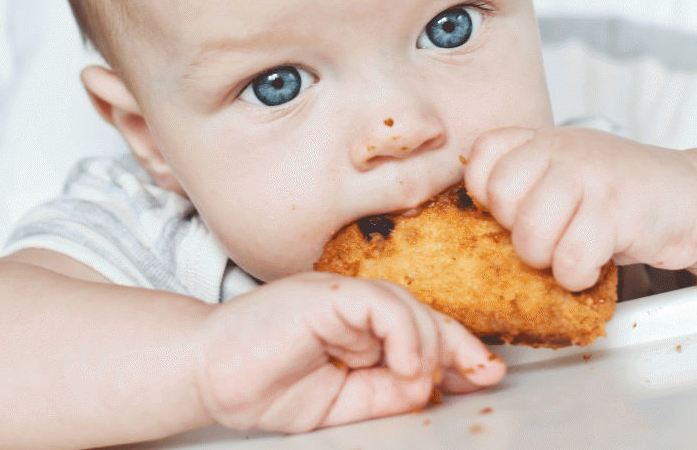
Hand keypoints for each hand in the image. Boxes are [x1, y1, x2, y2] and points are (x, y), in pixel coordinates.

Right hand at [193, 273, 504, 431]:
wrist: (207, 374)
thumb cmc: (265, 387)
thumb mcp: (343, 403)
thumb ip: (386, 393)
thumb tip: (432, 385)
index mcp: (359, 332)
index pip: (420, 333)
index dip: (457, 351)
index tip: (489, 374)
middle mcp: (354, 307)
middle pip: (421, 315)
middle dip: (457, 345)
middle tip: (485, 372)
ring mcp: (338, 295)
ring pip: (405, 305)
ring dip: (425, 344)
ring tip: (422, 378)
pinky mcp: (324, 293)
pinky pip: (378, 303)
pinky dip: (401, 331)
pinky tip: (405, 362)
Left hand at [465, 127, 696, 290]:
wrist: (695, 198)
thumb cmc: (621, 193)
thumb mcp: (566, 171)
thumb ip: (524, 182)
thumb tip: (473, 219)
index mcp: (543, 139)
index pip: (482, 156)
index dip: (487, 194)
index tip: (511, 213)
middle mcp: (563, 149)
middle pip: (503, 197)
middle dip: (517, 233)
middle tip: (545, 239)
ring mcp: (591, 176)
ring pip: (531, 232)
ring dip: (546, 260)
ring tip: (567, 256)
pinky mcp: (618, 210)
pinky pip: (571, 257)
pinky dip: (576, 275)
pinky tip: (590, 268)